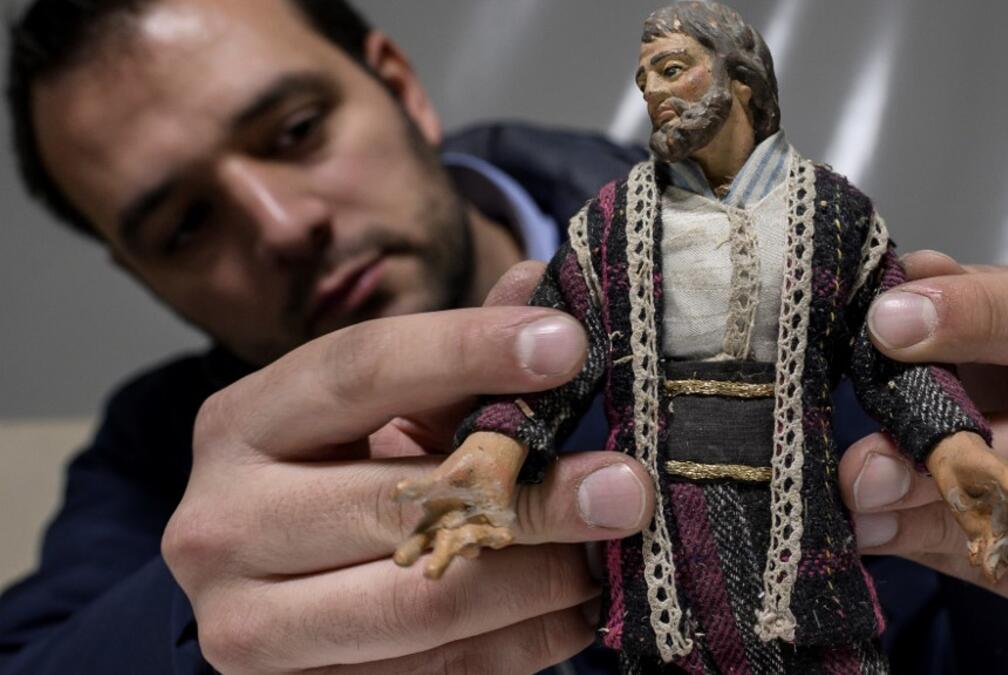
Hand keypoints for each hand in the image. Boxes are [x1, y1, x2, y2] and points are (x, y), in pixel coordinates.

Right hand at [163, 264, 654, 673]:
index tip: (569, 346)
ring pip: (425, 601)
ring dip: (542, 578)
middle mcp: (221, 524)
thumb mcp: (375, 412)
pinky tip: (578, 606)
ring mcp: (248, 626)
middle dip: (533, 495)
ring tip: (610, 551)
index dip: (467, 351)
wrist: (262, 593)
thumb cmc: (331, 477)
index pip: (359, 368)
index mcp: (240, 424)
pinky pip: (440, 671)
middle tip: (626, 486)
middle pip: (400, 501)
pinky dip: (527, 639)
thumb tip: (539, 283)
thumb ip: (452, 358)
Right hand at [393, 432, 527, 578]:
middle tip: (430, 574)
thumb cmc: (455, 477)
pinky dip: (500, 537)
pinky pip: (498, 536)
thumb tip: (395, 493)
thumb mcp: (437, 481)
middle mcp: (452, 536)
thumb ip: (419, 489)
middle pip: (443, 553)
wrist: (487, 464)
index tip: (400, 560)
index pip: (416, 543)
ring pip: (471, 547)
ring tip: (469, 549)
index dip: (408, 553)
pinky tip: (506, 536)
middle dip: (438, 562)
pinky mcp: (497, 528)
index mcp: (432, 525)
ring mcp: (474, 534)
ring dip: (470, 548)